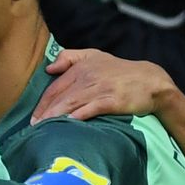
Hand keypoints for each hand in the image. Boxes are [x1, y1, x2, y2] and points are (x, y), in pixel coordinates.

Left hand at [31, 49, 176, 123]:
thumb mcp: (94, 55)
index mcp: (81, 68)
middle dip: (45, 113)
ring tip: (44, 129)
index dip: (42, 103)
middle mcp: (88, 77)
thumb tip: (49, 68)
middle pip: (61, 97)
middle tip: (33, 127)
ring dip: (56, 116)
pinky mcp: (112, 101)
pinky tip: (68, 123)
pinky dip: (79, 116)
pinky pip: (92, 109)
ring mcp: (100, 89)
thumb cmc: (119, 71)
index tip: (33, 117)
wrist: (151, 81)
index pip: (55, 87)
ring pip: (72, 103)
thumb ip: (70, 57)